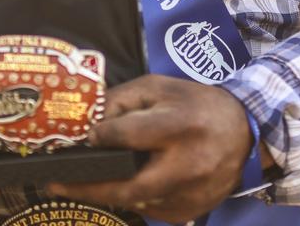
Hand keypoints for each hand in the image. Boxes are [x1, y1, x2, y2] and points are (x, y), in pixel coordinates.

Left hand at [47, 75, 251, 223]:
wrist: (243, 134)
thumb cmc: (195, 104)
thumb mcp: (160, 87)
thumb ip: (124, 98)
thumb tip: (89, 117)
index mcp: (178, 125)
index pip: (128, 136)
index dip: (100, 138)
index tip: (79, 139)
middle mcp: (186, 164)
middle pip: (127, 186)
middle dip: (88, 188)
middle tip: (56, 184)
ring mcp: (189, 194)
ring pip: (135, 201)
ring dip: (105, 194)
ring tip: (77, 185)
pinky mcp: (190, 212)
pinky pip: (150, 210)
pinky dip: (131, 199)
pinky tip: (117, 187)